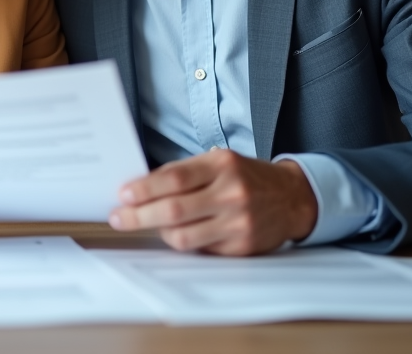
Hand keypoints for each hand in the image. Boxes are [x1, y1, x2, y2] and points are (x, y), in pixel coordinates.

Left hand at [108, 149, 317, 255]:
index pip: (174, 179)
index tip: (124, 195)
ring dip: (158, 232)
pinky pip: (200, 250)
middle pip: (174, 210)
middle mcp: (231, 193)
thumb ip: (185, 173)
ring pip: (183, 237)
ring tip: (148, 224)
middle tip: (119, 217)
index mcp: (222, 166)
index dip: (144, 189)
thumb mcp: (220, 162)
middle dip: (139, 216)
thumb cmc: (248, 177)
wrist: (292, 198)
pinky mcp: (241, 247)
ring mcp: (238, 223)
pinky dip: (184, 242)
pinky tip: (178, 233)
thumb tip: (142, 187)